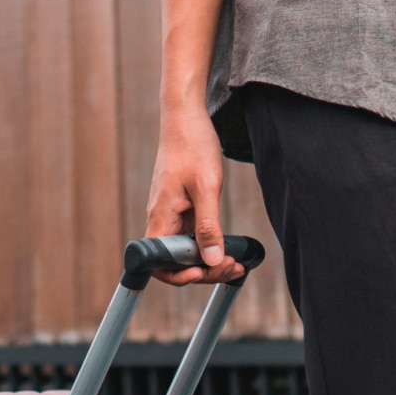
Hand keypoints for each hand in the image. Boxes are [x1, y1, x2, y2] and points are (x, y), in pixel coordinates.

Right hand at [143, 102, 246, 284]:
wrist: (186, 118)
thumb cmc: (193, 146)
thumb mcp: (206, 188)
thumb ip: (209, 226)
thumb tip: (212, 260)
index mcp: (161, 217)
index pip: (158, 263)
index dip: (179, 276)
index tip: (205, 271)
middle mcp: (163, 219)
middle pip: (176, 262)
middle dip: (204, 270)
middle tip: (233, 267)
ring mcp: (172, 214)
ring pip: (186, 250)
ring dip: (210, 260)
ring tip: (237, 262)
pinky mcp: (183, 207)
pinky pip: (193, 235)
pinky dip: (210, 244)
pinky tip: (229, 246)